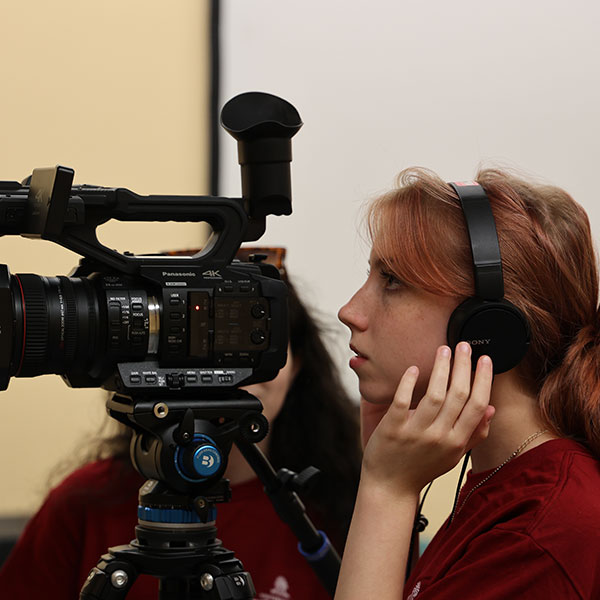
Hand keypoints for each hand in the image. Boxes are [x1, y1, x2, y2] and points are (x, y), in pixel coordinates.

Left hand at [360, 342, 494, 496]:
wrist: (390, 486)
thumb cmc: (422, 468)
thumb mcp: (453, 456)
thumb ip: (474, 434)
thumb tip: (492, 410)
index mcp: (457, 442)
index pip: (477, 405)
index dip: (483, 380)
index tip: (485, 359)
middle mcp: (440, 437)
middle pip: (458, 395)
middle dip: (464, 366)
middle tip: (463, 345)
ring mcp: (416, 433)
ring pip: (434, 395)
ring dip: (441, 369)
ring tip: (443, 350)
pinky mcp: (392, 429)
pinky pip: (402, 401)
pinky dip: (408, 383)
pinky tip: (413, 368)